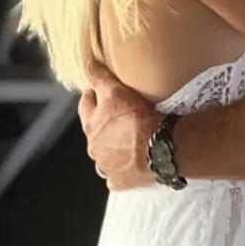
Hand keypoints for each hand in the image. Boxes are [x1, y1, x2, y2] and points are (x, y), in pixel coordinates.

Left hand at [79, 64, 161, 189]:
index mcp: (91, 126)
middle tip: (119, 116)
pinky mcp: (121, 182)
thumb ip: (100, 77)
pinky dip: (124, 170)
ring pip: (105, 155)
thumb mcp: (116, 92)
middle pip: (95, 132)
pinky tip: (134, 164)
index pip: (86, 106)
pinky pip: (119, 175)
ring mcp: (106, 167)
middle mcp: (94, 148)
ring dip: (113, 148)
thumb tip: (88, 63)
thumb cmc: (136, 120)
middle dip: (103, 124)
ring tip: (130, 140)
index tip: (99, 91)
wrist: (158, 149)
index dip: (93, 95)